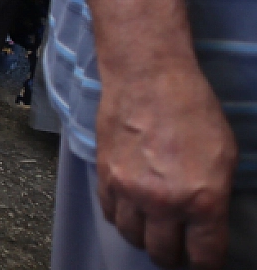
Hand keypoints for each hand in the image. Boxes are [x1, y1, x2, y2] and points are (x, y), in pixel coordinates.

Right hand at [96, 62, 236, 268]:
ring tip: (152, 228)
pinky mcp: (104, 176)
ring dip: (144, 237)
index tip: (204, 260)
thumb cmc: (194, 110)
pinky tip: (131, 208)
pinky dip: (121, 217)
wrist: (147, 78)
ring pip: (132, 236)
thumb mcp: (225, 156)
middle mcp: (163, 203)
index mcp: (202, 201)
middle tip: (178, 247)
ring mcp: (129, 191)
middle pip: (162, 253)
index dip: (206, 263)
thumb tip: (206, 220)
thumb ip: (215, 195)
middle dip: (172, 256)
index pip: (204, 256)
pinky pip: (110, 213)